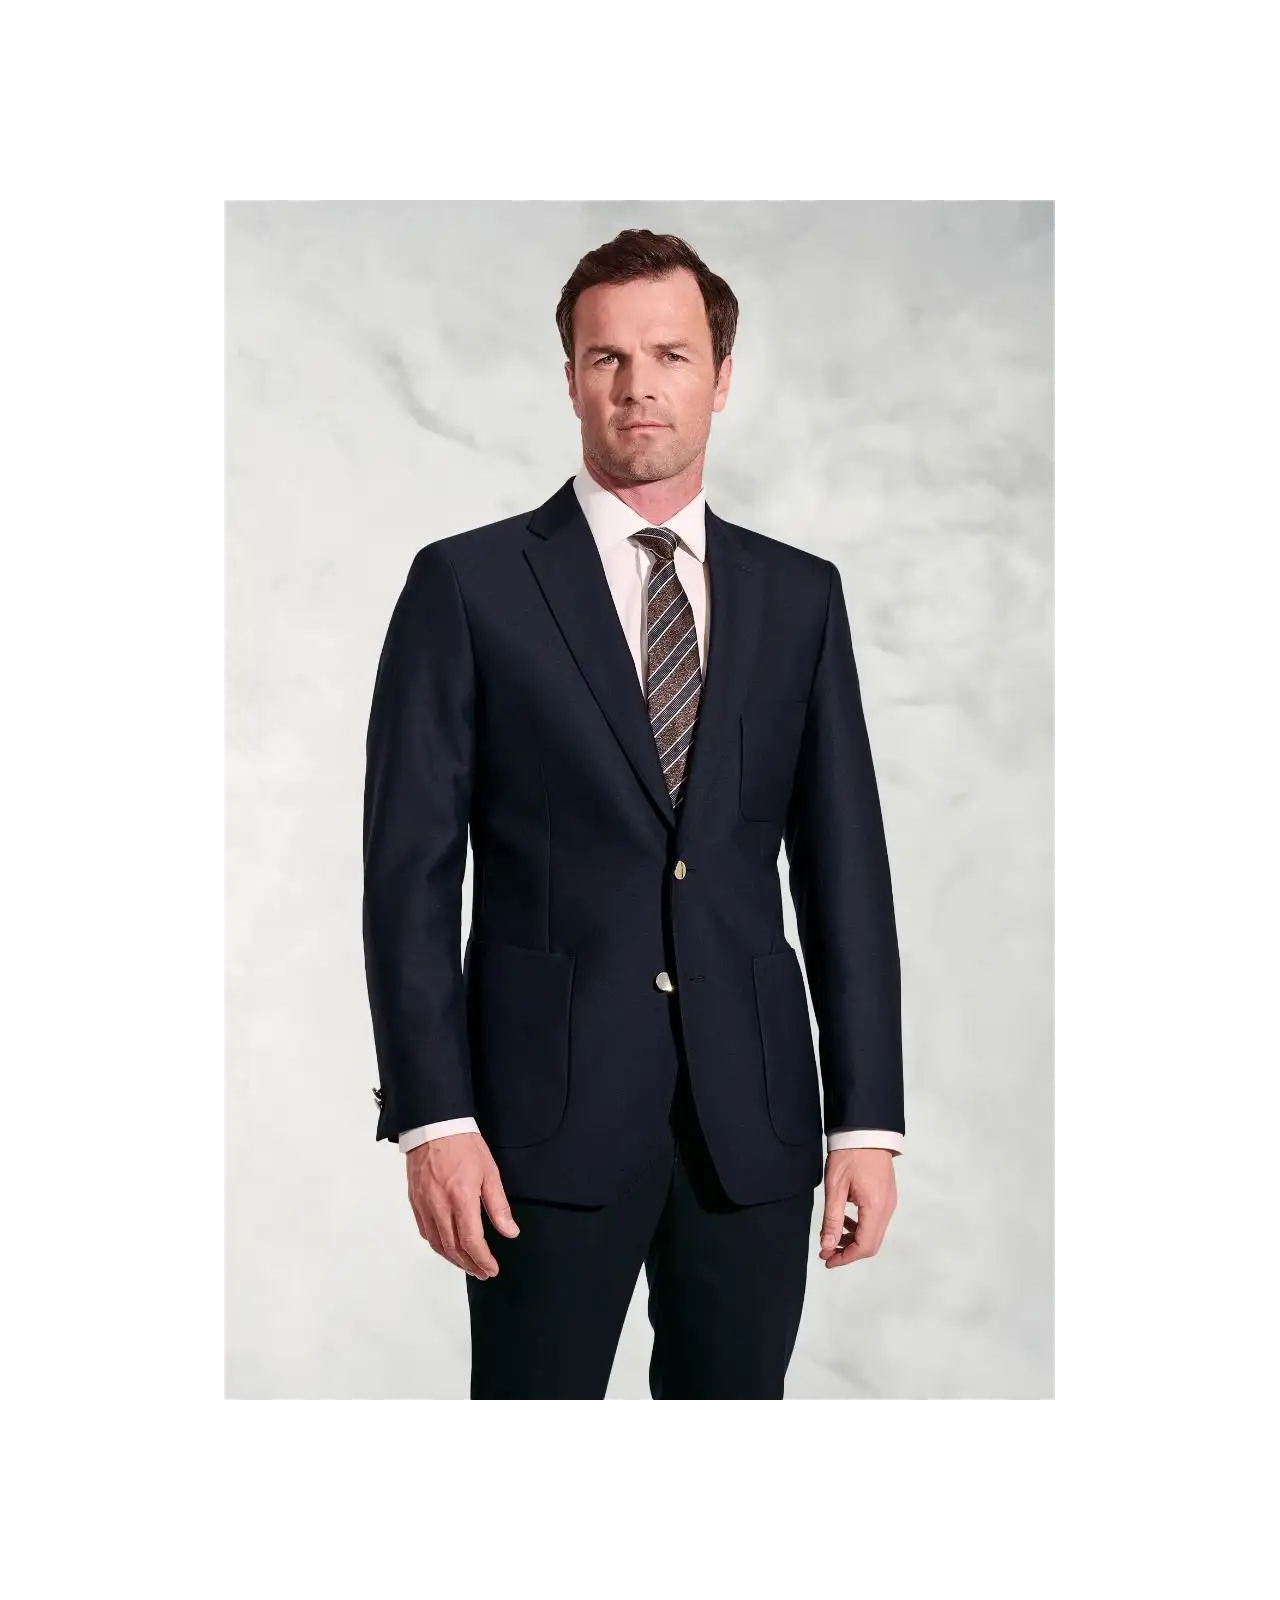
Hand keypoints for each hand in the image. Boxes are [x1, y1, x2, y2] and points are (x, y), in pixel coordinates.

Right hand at [406, 1131, 519, 1278]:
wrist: (434, 1126)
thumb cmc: (465, 1145)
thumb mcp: (490, 1172)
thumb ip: (498, 1206)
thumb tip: (510, 1232)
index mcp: (461, 1198)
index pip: (471, 1241)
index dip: (482, 1259)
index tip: (492, 1269)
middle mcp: (439, 1206)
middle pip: (453, 1248)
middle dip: (469, 1264)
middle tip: (482, 1272)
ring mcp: (424, 1205)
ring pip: (436, 1243)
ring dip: (452, 1259)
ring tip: (467, 1265)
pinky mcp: (415, 1201)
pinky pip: (425, 1231)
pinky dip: (437, 1245)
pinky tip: (447, 1247)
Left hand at [818, 1147, 896, 1267]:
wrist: (866, 1130)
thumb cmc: (849, 1154)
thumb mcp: (835, 1187)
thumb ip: (832, 1219)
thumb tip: (827, 1245)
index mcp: (875, 1208)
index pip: (864, 1246)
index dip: (845, 1258)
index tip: (826, 1259)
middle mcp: (887, 1209)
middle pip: (871, 1244)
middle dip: (848, 1252)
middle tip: (826, 1251)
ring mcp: (889, 1203)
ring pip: (874, 1234)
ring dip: (854, 1240)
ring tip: (832, 1236)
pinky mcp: (887, 1197)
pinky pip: (875, 1221)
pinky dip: (860, 1228)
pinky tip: (845, 1220)